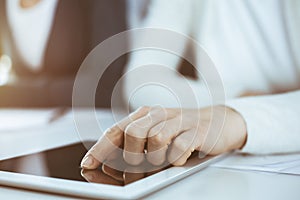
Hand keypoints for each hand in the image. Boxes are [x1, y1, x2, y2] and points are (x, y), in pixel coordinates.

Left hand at [81, 106, 246, 167]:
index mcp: (145, 115)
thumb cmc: (182, 131)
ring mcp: (179, 121)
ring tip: (162, 162)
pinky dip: (176, 158)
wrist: (217, 121)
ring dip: (154, 158)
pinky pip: (180, 146)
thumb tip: (108, 167)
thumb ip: (134, 150)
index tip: (87, 165)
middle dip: (131, 157)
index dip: (100, 148)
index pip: (116, 130)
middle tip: (137, 169)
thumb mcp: (156, 137)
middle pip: (132, 132)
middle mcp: (159, 115)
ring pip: (155, 138)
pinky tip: (179, 158)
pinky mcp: (197, 130)